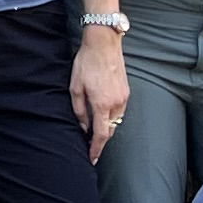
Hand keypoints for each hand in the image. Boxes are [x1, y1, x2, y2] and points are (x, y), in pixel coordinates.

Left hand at [70, 24, 130, 157]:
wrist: (104, 44)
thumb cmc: (86, 63)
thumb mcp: (75, 87)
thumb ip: (79, 110)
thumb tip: (84, 126)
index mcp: (102, 104)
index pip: (100, 135)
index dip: (96, 149)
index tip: (92, 158)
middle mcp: (116, 103)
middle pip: (110, 130)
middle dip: (100, 140)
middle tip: (90, 146)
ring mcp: (124, 97)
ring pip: (116, 121)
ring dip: (106, 127)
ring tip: (94, 130)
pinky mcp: (127, 91)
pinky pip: (120, 110)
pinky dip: (111, 116)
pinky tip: (103, 114)